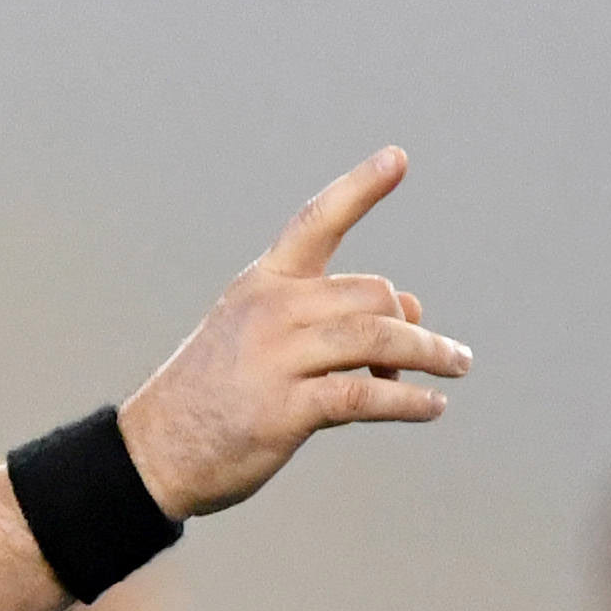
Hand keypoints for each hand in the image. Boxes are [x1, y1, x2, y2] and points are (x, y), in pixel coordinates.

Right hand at [114, 150, 467, 520]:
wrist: (154, 453)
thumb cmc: (217, 393)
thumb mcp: (265, 340)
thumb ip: (334, 319)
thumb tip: (413, 311)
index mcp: (262, 284)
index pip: (315, 223)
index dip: (359, 189)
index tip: (398, 157)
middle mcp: (269, 311)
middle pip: (370, 294)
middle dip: (412, 324)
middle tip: (440, 353)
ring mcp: (274, 359)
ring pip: (376, 339)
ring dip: (429, 352)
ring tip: (456, 365)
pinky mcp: (284, 410)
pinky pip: (364, 395)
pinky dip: (409, 401)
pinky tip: (432, 406)